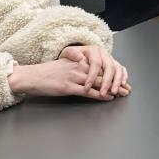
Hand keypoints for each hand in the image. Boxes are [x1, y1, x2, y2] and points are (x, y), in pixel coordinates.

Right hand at [8, 52, 127, 100]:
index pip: (100, 67)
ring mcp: (75, 77)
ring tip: (121, 93)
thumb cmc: (47, 72)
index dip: (113, 74)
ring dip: (112, 89)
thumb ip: (78, 65)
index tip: (122, 79)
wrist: (32, 76)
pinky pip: (88, 91)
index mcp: (79, 62)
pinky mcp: (69, 87)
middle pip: (103, 75)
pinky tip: (107, 97)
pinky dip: (100, 94)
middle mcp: (79, 68)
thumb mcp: (65, 64)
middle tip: (127, 88)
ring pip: (98, 83)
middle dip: (116, 82)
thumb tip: (87, 69)